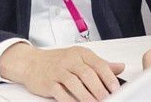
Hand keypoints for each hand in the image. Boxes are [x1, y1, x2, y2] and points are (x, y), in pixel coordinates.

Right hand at [0, 43, 123, 101]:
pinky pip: (61, 93)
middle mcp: (70, 60)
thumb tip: (120, 67)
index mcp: (81, 54)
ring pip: (75, 84)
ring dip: (87, 97)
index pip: (99, 64)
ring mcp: (58, 71)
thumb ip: (100, 63)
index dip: (109, 78)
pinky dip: (70, 100)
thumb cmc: (57, 61)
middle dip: (100, 90)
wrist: (30, 62)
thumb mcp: (80, 58)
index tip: (117, 89)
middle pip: (88, 75)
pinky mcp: (49, 83)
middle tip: (108, 99)